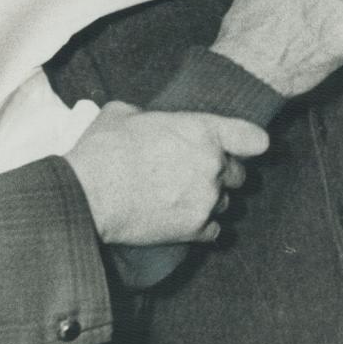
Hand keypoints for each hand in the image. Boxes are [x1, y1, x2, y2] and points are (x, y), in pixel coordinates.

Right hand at [64, 101, 266, 245]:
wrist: (90, 195)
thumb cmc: (104, 150)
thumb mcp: (123, 113)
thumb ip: (148, 115)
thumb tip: (145, 120)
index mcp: (202, 131)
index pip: (251, 137)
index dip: (252, 142)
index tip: (252, 146)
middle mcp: (212, 165)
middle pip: (238, 174)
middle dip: (221, 174)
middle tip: (198, 174)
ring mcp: (207, 199)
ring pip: (226, 203)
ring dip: (211, 200)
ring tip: (185, 198)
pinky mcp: (195, 229)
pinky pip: (214, 230)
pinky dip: (203, 227)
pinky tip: (185, 220)